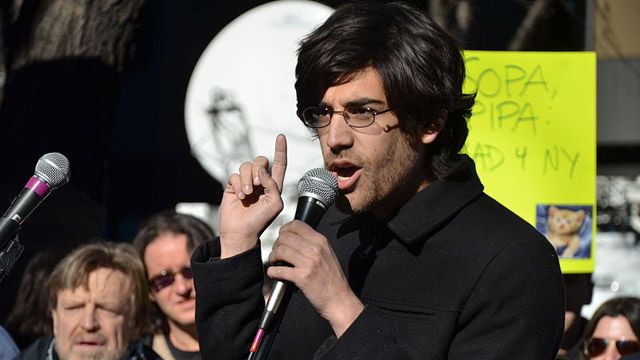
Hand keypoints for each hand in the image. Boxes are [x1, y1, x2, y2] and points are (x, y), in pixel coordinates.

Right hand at [219, 134, 286, 257]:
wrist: (242, 232)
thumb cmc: (261, 221)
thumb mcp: (275, 203)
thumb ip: (273, 184)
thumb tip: (261, 171)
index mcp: (274, 184)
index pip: (279, 163)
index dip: (280, 149)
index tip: (281, 136)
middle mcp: (260, 181)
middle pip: (261, 160)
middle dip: (258, 170)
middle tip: (256, 186)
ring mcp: (246, 182)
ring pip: (246, 165)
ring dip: (247, 179)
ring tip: (247, 194)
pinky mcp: (233, 186)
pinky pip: (234, 175)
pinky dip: (238, 185)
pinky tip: (240, 197)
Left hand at [267, 220, 363, 336]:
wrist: (339, 300)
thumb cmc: (333, 280)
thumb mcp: (327, 254)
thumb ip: (313, 244)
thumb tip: (293, 237)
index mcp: (321, 241)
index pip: (297, 225)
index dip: (284, 229)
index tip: (281, 236)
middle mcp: (316, 249)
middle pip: (285, 237)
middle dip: (276, 244)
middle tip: (276, 252)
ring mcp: (309, 263)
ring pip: (280, 251)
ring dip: (273, 257)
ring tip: (274, 262)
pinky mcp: (302, 277)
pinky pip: (279, 269)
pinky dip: (272, 271)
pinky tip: (274, 273)